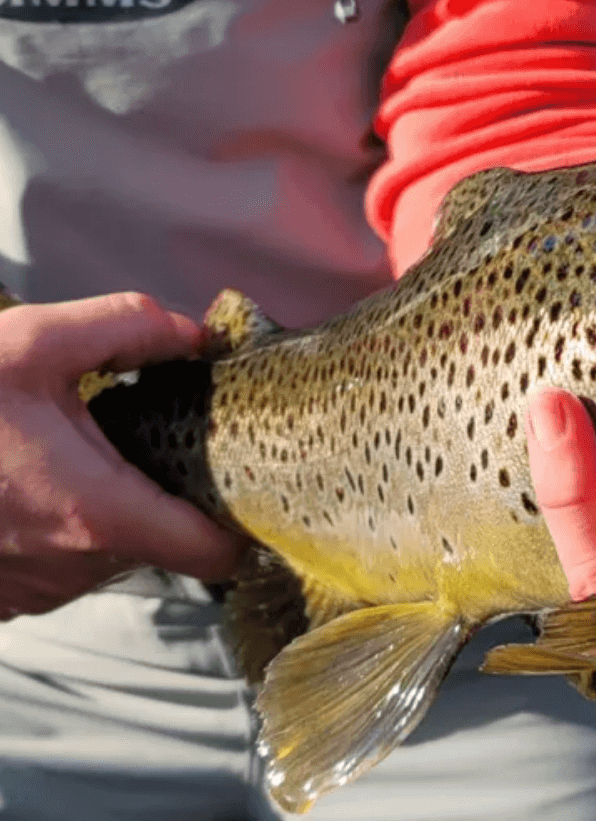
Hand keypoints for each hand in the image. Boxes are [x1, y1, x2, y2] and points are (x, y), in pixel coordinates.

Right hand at [0, 293, 244, 618]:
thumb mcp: (31, 345)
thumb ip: (128, 327)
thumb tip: (198, 332)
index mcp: (97, 514)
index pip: (215, 553)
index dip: (238, 521)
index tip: (239, 483)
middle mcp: (72, 570)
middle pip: (162, 544)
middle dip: (158, 496)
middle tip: (137, 443)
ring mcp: (32, 595)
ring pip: (106, 557)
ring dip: (99, 512)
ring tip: (65, 458)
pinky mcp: (0, 601)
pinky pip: (54, 570)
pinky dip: (52, 533)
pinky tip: (24, 487)